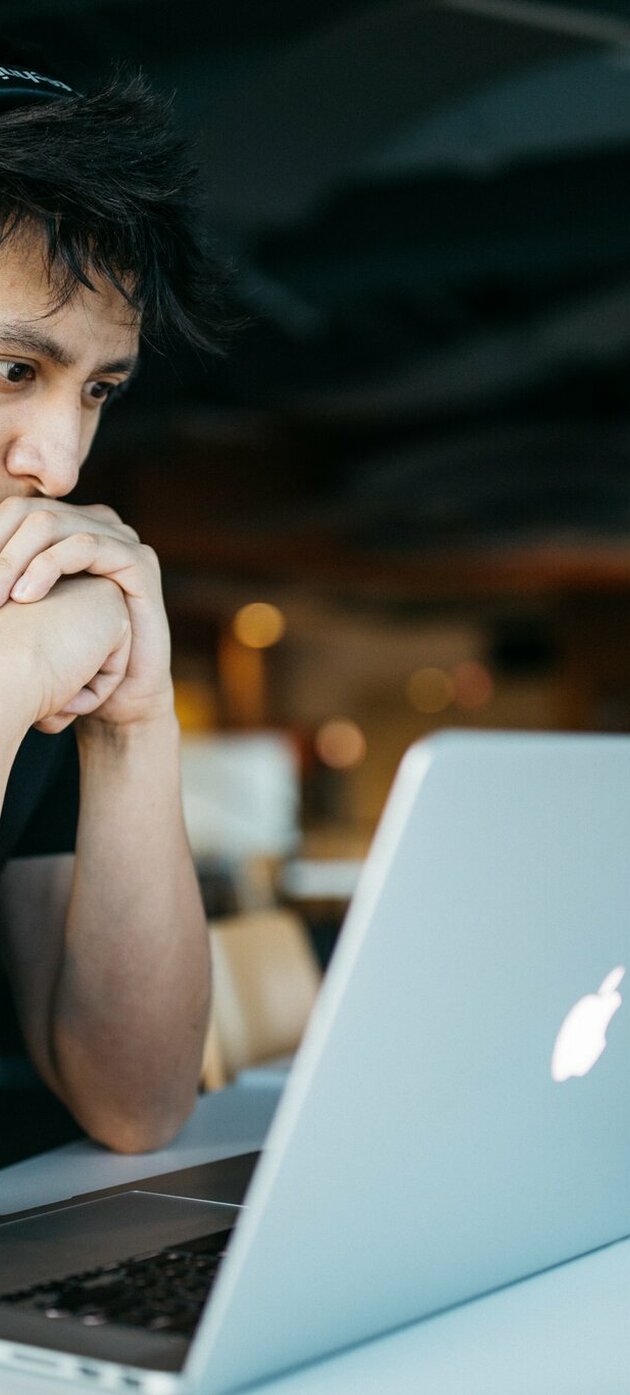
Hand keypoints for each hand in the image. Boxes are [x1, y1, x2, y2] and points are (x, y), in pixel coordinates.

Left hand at [0, 497, 171, 727]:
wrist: (117, 699)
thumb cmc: (66, 661)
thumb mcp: (21, 617)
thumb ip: (0, 587)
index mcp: (66, 529)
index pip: (9, 511)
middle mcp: (92, 525)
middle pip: (26, 511)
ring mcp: (118, 539)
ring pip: (51, 523)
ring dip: (13, 559)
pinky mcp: (138, 561)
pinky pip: (85, 545)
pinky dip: (49, 566)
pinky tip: (26, 595)